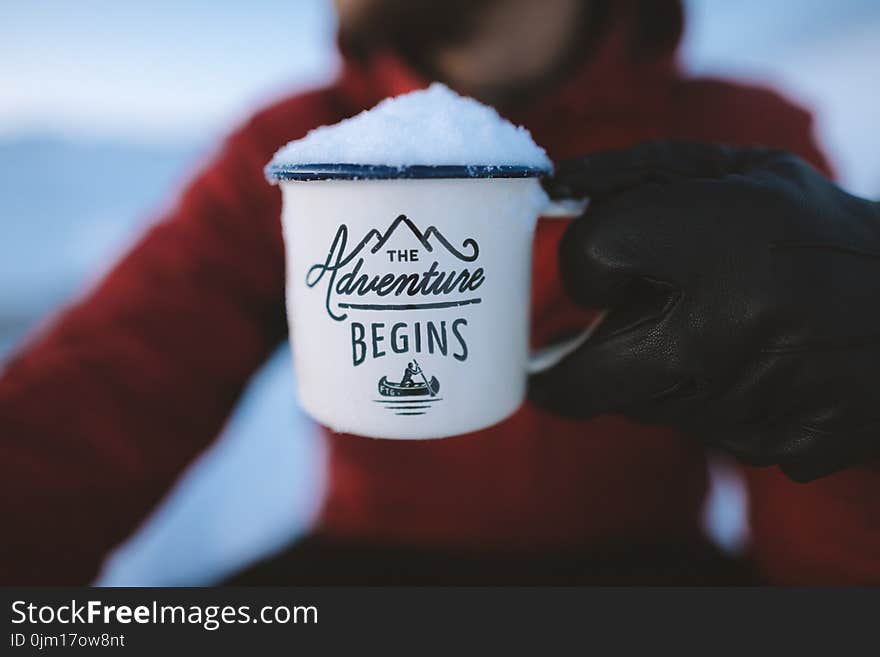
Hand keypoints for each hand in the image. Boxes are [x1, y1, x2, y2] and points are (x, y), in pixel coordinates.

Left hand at [530, 141, 879, 481]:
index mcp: (724, 243)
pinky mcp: (775, 447)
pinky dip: (698, 399)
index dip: (586, 258)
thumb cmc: (822, 232)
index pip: (591, 254)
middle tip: (568, 354)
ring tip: (704, 332)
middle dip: (569, 367)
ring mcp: (750, 403)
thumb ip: (638, 175)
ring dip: (645, 373)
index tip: (602, 264)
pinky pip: (694, 428)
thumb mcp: (741, 174)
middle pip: (584, 376)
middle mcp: (729, 331)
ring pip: (638, 403)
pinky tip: (745, 366)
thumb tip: (553, 190)